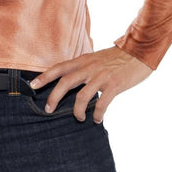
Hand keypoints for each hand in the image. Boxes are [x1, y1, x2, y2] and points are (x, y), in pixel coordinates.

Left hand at [29, 46, 152, 122]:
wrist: (139, 52)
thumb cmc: (117, 58)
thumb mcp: (96, 58)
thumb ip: (83, 68)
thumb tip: (70, 81)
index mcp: (83, 61)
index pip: (59, 68)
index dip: (44, 77)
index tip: (32, 86)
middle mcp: (90, 67)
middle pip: (65, 82)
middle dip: (53, 97)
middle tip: (47, 110)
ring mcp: (102, 76)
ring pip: (82, 96)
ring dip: (77, 111)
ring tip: (79, 118)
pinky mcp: (115, 85)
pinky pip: (102, 103)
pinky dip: (97, 114)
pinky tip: (97, 119)